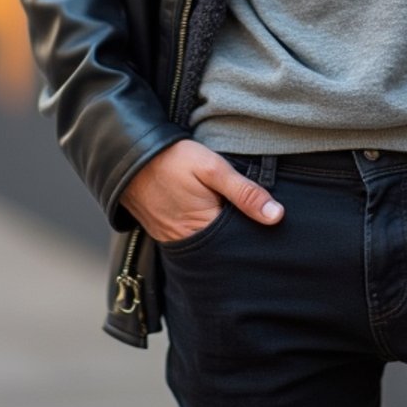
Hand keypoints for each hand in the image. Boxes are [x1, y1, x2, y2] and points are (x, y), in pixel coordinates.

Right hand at [119, 139, 283, 243]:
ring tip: (235, 219)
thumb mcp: (213, 168)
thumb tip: (277, 216)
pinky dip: (203, 233)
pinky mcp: (163, 234)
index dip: (256, 235)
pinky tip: (212, 219)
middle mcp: (187, 244)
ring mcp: (173, 241)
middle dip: (239, 239)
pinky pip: (190, 241)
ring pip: (207, 246)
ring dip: (221, 237)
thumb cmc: (173, 159)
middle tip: (255, 223)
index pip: (240, 244)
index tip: (271, 226)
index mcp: (204, 230)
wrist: (129, 156)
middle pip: (223, 249)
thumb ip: (245, 192)